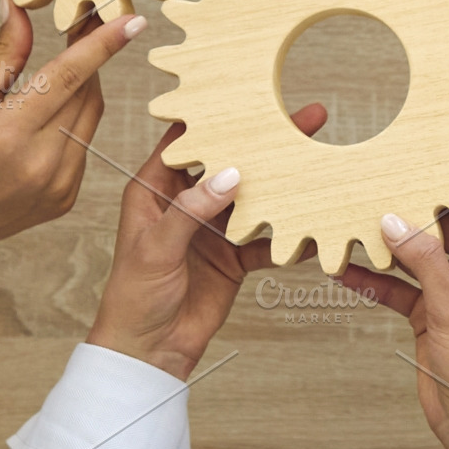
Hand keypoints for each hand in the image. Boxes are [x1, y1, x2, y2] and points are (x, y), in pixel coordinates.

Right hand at [0, 0, 140, 339]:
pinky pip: (82, 147)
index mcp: (11, 133)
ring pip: (89, 120)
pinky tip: (47, 118)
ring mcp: (58, 187)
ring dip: (82, 90)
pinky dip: (72, 124)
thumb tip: (20, 9)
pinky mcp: (64, 200)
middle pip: (87, 95)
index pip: (70, 76)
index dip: (104, 44)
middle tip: (81, 27)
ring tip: (62, 70)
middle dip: (90, 59)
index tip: (133, 20)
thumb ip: (2, 56)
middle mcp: (42, 163)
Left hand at [81, 106, 330, 379]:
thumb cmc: (132, 297)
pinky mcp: (233, 257)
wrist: (147, 351)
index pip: (186, 143)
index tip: (246, 97)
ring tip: (316, 162)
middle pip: (229, 166)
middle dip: (263, 145)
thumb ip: (191, 211)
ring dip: (281, 184)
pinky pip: (265, 239)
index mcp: (155, 191)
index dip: (214, 121)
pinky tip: (312, 221)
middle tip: (302, 119)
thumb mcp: (156, 249)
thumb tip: (229, 176)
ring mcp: (213, 230)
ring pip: (253, 198)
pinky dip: (287, 233)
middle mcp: (186, 204)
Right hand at [331, 180, 448, 448]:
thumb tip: (394, 220)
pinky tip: (347, 269)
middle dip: (418, 204)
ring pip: (420, 254)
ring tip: (357, 218)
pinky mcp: (432, 313)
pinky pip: (401, 286)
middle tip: (386, 178)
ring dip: (391, 242)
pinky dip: (377, 279)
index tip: (443, 150)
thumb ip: (422, 259)